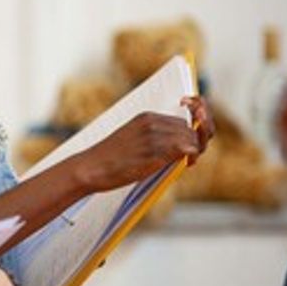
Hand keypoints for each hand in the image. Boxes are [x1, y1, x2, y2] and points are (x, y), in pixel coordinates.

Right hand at [73, 96, 214, 191]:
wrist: (90, 168)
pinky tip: (186, 165)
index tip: (194, 141)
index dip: (192, 130)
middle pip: (190, 128)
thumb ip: (154, 138)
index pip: (183, 118)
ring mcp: (154, 136)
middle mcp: (152, 122)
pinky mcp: (155, 151)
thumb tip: (179, 147)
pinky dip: (191, 156)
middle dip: (196, 142)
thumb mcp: (131, 140)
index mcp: (146, 117)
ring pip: (192, 138)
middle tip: (191, 158)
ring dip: (195, 151)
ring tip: (188, 163)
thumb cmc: (108, 160)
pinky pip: (186, 149)